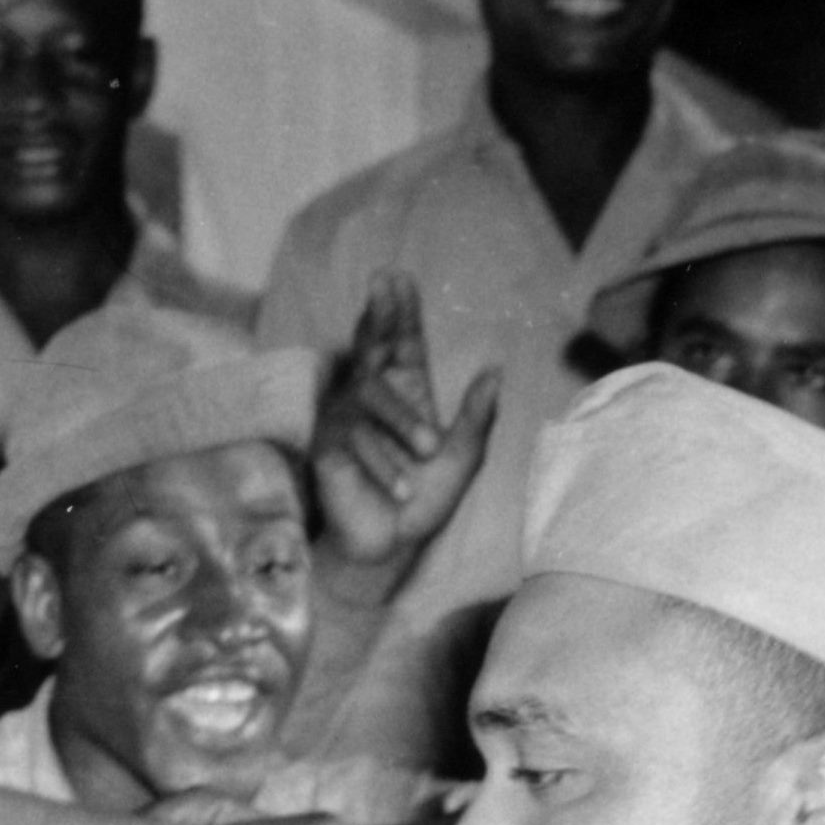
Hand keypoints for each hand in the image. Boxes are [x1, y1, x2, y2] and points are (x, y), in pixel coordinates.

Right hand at [312, 274, 498, 568]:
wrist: (391, 548)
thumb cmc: (425, 502)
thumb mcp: (462, 459)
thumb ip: (476, 418)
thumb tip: (496, 371)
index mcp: (407, 393)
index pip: (401, 343)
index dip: (399, 311)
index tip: (397, 276)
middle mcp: (373, 398)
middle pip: (373, 346)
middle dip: (379, 314)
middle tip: (382, 281)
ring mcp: (346, 420)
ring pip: (372, 397)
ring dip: (403, 423)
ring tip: (429, 452)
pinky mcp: (328, 449)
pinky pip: (354, 441)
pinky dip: (383, 465)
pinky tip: (403, 489)